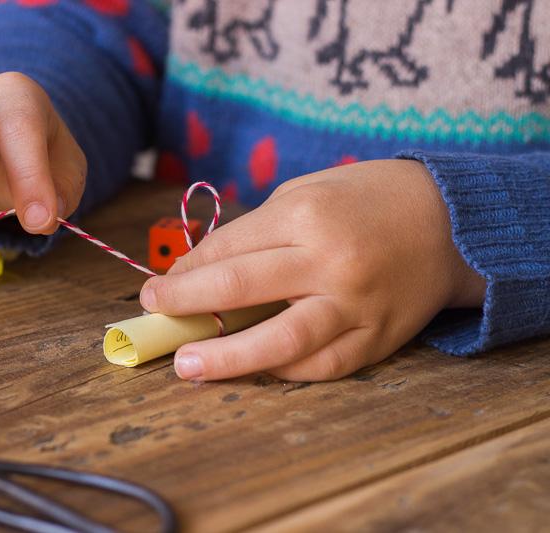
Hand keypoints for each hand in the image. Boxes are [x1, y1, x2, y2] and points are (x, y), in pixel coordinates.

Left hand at [140, 160, 486, 381]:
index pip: (226, 250)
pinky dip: (283, 370)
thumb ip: (256, 233)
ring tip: (188, 367)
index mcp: (306, 216)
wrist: (449, 220)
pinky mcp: (378, 337)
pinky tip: (254, 370)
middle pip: (241, 289)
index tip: (159, 288)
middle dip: (187, 305)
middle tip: (155, 318)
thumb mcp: (305, 193)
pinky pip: (324, 365)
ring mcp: (356, 305)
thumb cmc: (365, 199)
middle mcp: (329, 261)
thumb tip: (200, 272)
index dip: (185, 272)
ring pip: (282, 341)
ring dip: (227, 358)